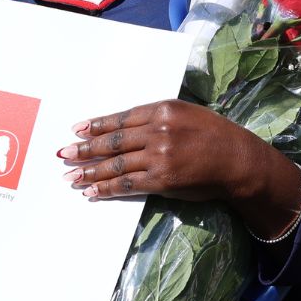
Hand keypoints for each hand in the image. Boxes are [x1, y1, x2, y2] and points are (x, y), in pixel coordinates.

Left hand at [58, 100, 300, 238]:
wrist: (237, 160)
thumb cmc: (214, 135)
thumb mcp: (185, 113)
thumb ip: (156, 117)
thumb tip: (122, 128)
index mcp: (163, 109)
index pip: (121, 118)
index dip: (96, 125)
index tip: (77, 129)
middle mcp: (158, 131)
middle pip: (113, 141)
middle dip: (84, 148)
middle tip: (63, 154)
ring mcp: (159, 157)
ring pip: (116, 164)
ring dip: (90, 172)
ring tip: (71, 176)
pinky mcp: (162, 181)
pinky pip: (127, 185)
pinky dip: (107, 189)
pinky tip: (93, 191)